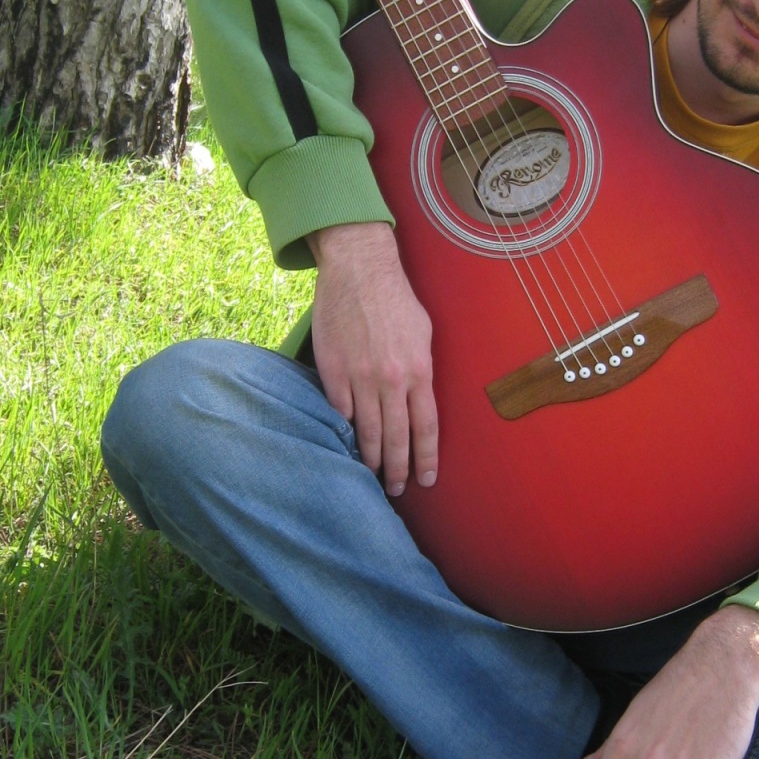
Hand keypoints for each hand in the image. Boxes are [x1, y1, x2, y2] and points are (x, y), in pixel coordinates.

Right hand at [310, 222, 436, 496]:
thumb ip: (423, 371)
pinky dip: (344, 431)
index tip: (426, 479)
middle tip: (396, 488)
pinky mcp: (332, 371)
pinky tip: (346, 445)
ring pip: (366, 432)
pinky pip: (339, 411)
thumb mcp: (424, 334)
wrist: (359, 269)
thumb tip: (421, 401)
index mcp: (419, 371)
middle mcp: (391, 380)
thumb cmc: (396, 299)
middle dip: (397, 469)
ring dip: (370, 458)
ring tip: (371, 476)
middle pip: (396, 438)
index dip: (426, 458)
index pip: (426, 427)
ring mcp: (359, 377)